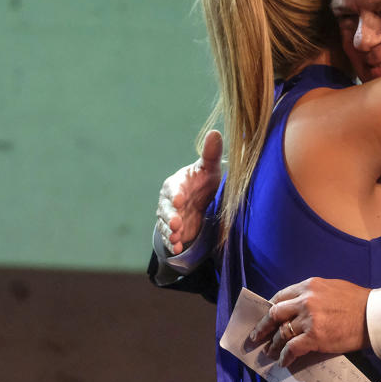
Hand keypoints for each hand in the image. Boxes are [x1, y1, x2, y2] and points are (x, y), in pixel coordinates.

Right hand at [156, 130, 222, 254]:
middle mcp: (169, 201)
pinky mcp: (175, 231)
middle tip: (176, 223)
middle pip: (165, 209)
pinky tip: (177, 249)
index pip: (173, 188)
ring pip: (165, 225)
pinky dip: (172, 244)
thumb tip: (215, 132)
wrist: (203, 201)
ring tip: (175, 239)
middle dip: (170, 216)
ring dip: (170, 232)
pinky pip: (170, 238)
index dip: (175, 194)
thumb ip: (211, 153)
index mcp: (176, 183)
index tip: (179, 200)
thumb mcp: (210, 168)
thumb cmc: (205, 181)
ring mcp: (171, 217)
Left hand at [250, 278, 370, 367]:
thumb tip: (300, 306)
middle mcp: (305, 300)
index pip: (281, 296)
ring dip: (274, 345)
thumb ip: (314, 294)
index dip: (270, 308)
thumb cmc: (358, 302)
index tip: (266, 317)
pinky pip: (292, 348)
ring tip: (271, 352)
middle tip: (256, 337)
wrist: (374, 315)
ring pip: (281, 333)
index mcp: (309, 285)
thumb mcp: (333, 288)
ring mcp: (309, 319)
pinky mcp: (314, 337)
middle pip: (275, 313)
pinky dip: (285, 356)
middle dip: (263, 327)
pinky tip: (284, 362)